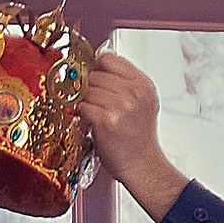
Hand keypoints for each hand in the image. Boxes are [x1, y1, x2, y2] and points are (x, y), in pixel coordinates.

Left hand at [74, 51, 186, 217]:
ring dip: (84, 101)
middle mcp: (133, 91)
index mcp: (143, 84)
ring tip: (92, 113)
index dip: (97, 67)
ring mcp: (120, 104)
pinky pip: (82, 106)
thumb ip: (125, 83)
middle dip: (89, 87)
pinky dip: (80, 113)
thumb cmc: (139, 138)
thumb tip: (98, 67)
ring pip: (86, 89)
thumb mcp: (142, 103)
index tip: (93, 77)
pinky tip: (88, 121)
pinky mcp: (105, 119)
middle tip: (92, 101)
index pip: (110, 58)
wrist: (142, 165)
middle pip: (95, 74)